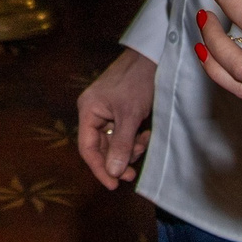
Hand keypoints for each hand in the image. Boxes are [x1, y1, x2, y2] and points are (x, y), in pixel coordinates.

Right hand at [74, 48, 157, 189]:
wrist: (154, 56)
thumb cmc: (138, 82)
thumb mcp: (130, 116)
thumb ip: (121, 145)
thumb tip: (112, 172)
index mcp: (88, 111)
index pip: (87, 148)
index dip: (99, 169)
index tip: (113, 185)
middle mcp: (93, 112)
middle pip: (100, 146)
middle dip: (117, 159)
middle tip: (132, 174)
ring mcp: (107, 111)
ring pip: (114, 141)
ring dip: (129, 148)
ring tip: (144, 142)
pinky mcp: (120, 110)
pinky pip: (123, 133)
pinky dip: (134, 138)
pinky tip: (146, 134)